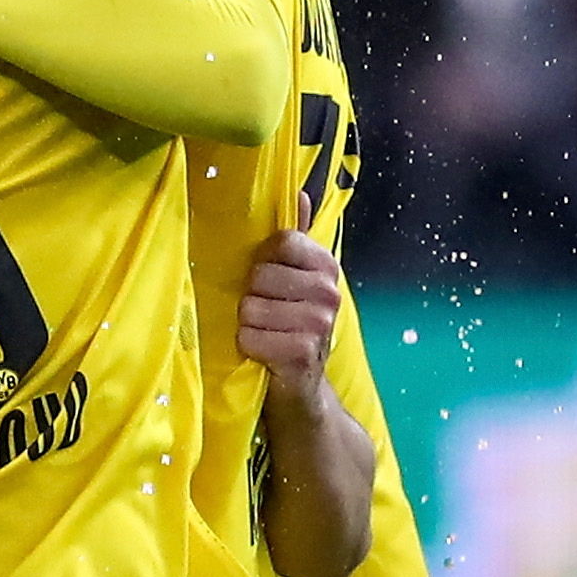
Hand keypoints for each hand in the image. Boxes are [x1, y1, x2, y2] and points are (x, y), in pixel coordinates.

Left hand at [236, 227, 344, 394]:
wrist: (300, 385)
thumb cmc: (287, 324)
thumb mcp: (292, 279)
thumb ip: (295, 238)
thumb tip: (299, 192)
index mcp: (326, 267)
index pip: (282, 241)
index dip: (262, 260)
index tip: (268, 278)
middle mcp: (329, 292)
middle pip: (259, 275)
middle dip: (250, 296)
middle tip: (266, 313)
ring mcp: (320, 323)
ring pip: (250, 307)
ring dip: (247, 323)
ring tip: (264, 333)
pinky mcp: (302, 353)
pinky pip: (249, 337)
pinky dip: (247, 346)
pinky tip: (263, 353)